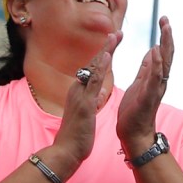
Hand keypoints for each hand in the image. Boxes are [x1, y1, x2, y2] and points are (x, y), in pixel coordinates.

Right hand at [46, 35, 115, 178]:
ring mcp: (81, 95)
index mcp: (80, 91)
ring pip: (93, 69)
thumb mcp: (86, 112)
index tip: (114, 40)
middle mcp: (78, 89)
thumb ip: (91, 99)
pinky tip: (107, 57)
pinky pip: (93, 83)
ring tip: (114, 37)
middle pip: (93, 63)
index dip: (104, 53)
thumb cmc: (76, 134)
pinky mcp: (85, 104)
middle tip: (116, 31)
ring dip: (104, 51)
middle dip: (106, 47)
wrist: (66, 151)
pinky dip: (100, 68)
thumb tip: (97, 91)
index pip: (94, 68)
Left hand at [118, 20, 172, 152]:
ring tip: (165, 28)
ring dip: (165, 45)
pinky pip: (154, 78)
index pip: (162, 52)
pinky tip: (155, 50)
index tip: (163, 19)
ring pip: (164, 63)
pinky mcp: (149, 97)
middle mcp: (159, 81)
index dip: (164, 36)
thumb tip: (152, 51)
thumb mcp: (140, 84)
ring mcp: (156, 89)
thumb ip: (146, 68)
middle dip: (167, 36)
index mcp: (155, 77)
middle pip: (167, 55)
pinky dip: (156, 63)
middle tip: (166, 19)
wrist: (133, 135)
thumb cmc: (135, 111)